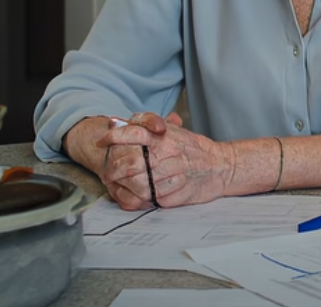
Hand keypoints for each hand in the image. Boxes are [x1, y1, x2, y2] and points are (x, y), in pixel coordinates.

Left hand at [96, 113, 236, 208]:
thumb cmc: (192, 148)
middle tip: (106, 172)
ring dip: (121, 185)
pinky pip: (146, 198)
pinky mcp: (173, 194)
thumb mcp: (172, 131)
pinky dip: (134, 198)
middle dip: (113, 169)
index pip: (135, 132)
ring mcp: (171, 175)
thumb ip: (144, 125)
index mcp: (166, 137)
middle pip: (131, 162)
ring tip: (115, 184)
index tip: (102, 141)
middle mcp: (167, 154)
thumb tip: (114, 121)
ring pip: (136, 183)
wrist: (219, 166)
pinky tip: (129, 195)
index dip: (115, 136)